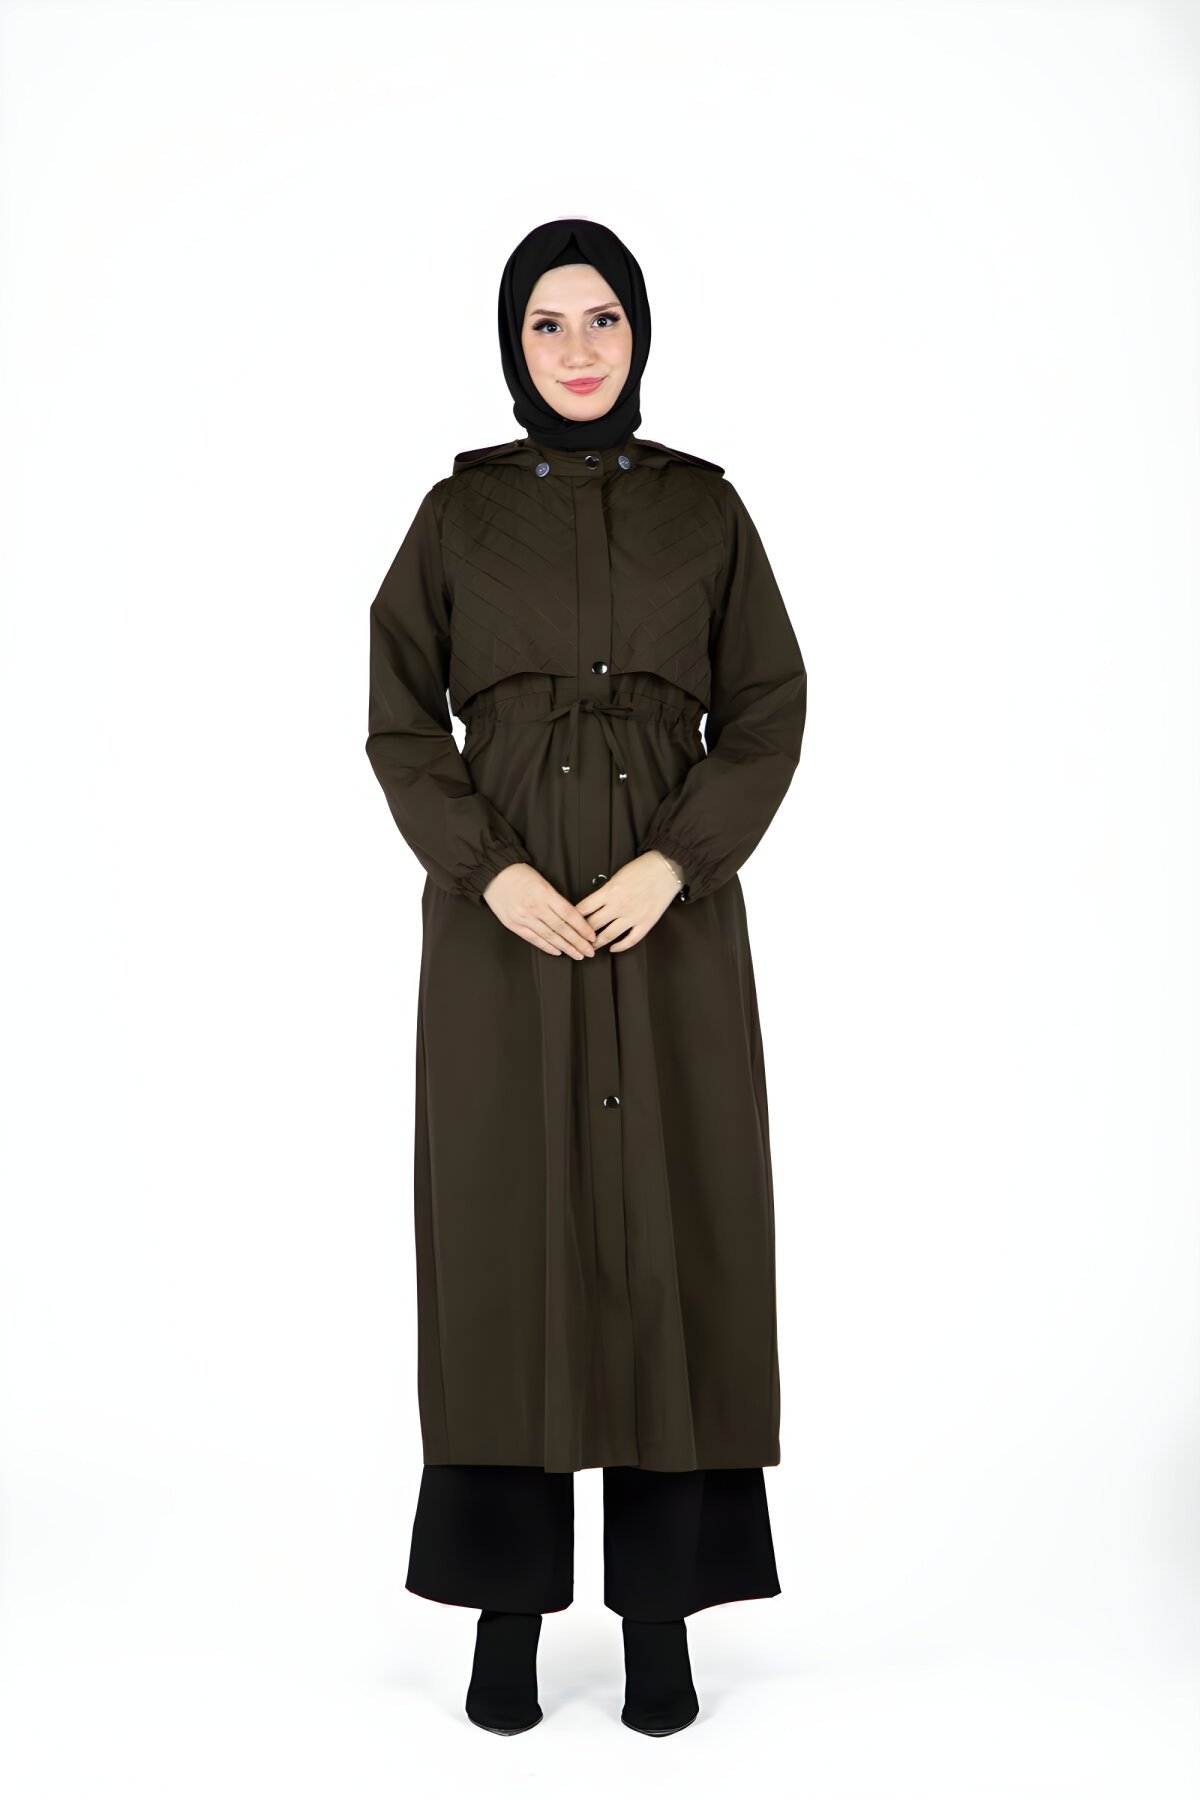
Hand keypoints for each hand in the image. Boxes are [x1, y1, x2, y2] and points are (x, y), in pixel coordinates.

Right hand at [482, 862, 598, 959]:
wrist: (493, 873)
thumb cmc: (518, 874)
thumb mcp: (541, 880)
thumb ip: (555, 898)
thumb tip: (572, 915)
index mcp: (544, 893)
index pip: (569, 914)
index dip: (582, 927)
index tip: (592, 936)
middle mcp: (535, 907)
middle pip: (562, 928)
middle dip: (578, 942)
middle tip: (589, 951)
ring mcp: (523, 917)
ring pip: (550, 937)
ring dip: (566, 948)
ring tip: (578, 955)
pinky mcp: (513, 925)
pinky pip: (534, 939)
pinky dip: (547, 947)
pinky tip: (558, 952)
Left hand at [574, 850, 683, 952]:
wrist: (666, 868)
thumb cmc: (642, 868)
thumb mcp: (617, 876)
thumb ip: (605, 891)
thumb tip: (594, 904)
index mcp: (609, 892)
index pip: (583, 909)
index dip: (573, 918)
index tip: (568, 922)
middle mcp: (618, 906)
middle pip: (592, 925)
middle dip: (581, 934)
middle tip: (575, 939)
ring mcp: (633, 916)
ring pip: (608, 935)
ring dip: (596, 943)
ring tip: (590, 947)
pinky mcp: (646, 922)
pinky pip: (630, 940)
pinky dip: (620, 946)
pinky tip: (613, 948)